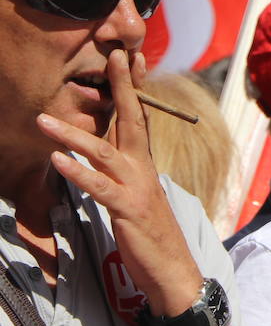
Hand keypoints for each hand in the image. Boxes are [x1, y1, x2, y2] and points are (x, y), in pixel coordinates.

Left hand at [37, 49, 202, 315]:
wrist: (173, 270)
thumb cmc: (152, 234)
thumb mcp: (135, 194)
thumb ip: (118, 169)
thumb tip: (98, 150)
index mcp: (143, 162)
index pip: (136, 116)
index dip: (130, 85)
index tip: (126, 55)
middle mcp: (142, 168)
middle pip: (131, 119)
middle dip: (120, 87)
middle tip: (110, 56)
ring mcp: (136, 187)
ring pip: (104, 152)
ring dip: (73, 134)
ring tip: (43, 120)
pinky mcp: (128, 209)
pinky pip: (99, 188)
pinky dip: (78, 173)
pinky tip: (57, 161)